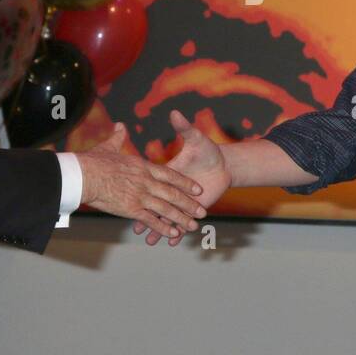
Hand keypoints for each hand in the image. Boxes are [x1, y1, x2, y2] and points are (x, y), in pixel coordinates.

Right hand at [77, 122, 206, 239]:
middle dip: (189, 204)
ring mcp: (140, 196)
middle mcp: (146, 181)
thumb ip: (118, 137)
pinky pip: (151, 220)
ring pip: (166, 209)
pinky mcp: (131, 209)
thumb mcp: (109, 146)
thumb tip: (120, 125)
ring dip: (182, 219)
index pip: (171, 175)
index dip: (185, 183)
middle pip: (173, 194)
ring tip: (193, 226)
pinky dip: (163, 228)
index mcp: (143, 166)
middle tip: (202, 211)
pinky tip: (173, 233)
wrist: (83, 175)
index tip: (197, 188)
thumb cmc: (93, 161)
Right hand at [133, 109, 231, 246]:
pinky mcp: (185, 208)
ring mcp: (175, 199)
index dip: (146, 190)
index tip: (131, 196)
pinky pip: (176, 221)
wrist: (224, 165)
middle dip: (152, 215)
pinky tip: (172, 241)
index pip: (157, 182)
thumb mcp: (195, 138)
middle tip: (139, 227)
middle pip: (160, 202)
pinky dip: (176, 231)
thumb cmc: (207, 151)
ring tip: (152, 241)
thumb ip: (184, 127)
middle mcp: (168, 187)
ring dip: (163, 228)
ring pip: (167, 215)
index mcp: (166, 171)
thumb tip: (175, 112)